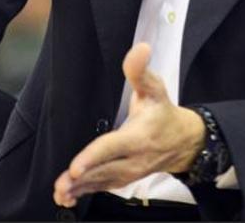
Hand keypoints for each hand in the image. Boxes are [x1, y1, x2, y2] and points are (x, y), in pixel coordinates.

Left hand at [52, 43, 204, 206]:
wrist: (184, 142)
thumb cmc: (164, 113)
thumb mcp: (155, 89)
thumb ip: (140, 70)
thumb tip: (140, 48)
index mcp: (138, 137)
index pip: (112, 148)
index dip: (93, 157)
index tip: (76, 167)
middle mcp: (133, 159)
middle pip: (103, 171)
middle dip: (81, 179)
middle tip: (61, 184)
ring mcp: (128, 173)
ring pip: (101, 183)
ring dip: (80, 189)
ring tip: (60, 192)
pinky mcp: (122, 179)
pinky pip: (102, 188)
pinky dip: (84, 194)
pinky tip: (67, 196)